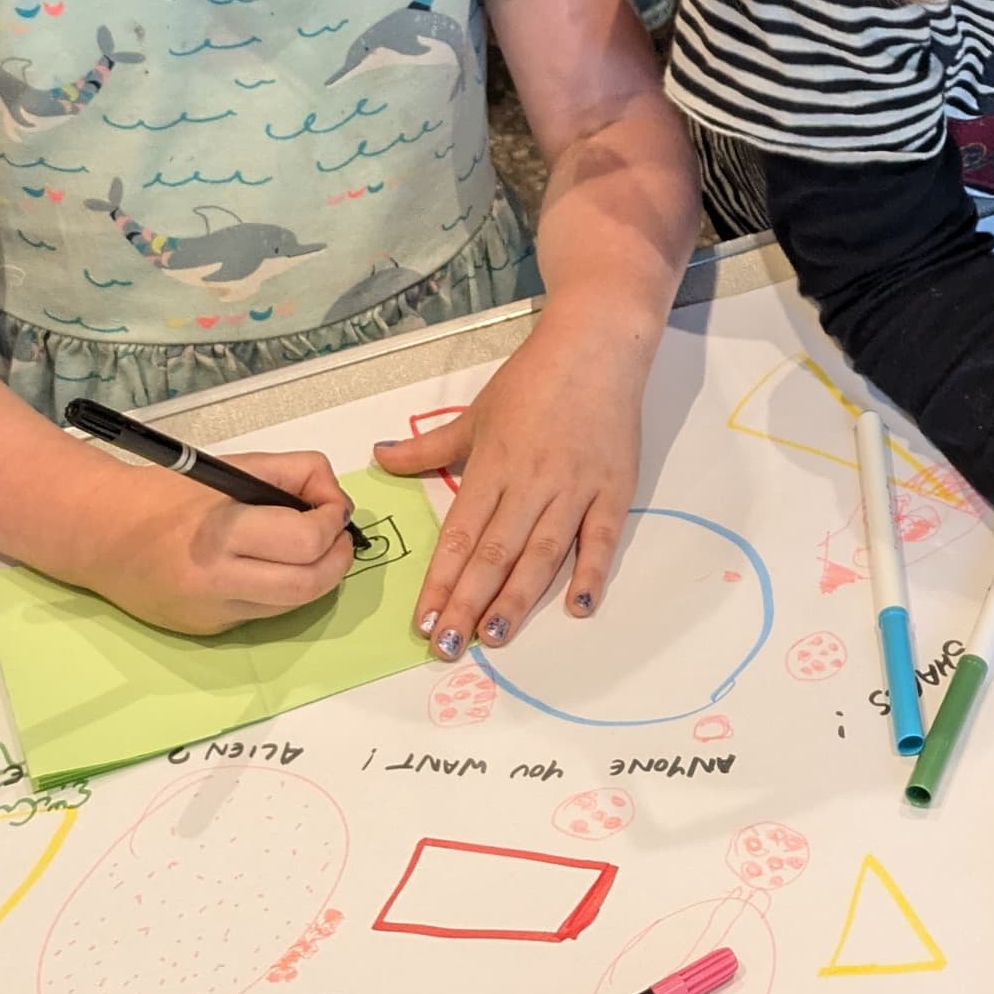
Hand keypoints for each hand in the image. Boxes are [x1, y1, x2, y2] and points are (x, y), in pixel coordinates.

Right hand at [92, 451, 351, 634]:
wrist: (99, 535)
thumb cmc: (166, 493)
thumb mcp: (233, 467)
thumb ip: (293, 475)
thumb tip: (335, 502)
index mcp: (221, 533)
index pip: (306, 541)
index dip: (334, 521)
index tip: (332, 507)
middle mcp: (217, 582)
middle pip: (310, 585)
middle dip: (338, 559)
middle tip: (337, 536)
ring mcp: (213, 613)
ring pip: (293, 606)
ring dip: (316, 577)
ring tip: (310, 548)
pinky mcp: (209, 630)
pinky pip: (265, 613)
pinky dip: (282, 590)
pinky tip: (270, 566)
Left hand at [379, 320, 642, 655]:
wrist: (597, 345)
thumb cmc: (534, 378)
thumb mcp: (474, 412)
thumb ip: (427, 447)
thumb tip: (379, 457)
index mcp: (493, 466)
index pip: (460, 536)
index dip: (441, 582)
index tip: (423, 621)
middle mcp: (531, 484)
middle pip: (494, 554)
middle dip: (468, 604)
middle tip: (448, 647)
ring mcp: (575, 488)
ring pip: (541, 553)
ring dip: (518, 598)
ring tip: (496, 637)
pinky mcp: (614, 489)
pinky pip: (601, 539)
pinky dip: (590, 572)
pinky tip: (577, 606)